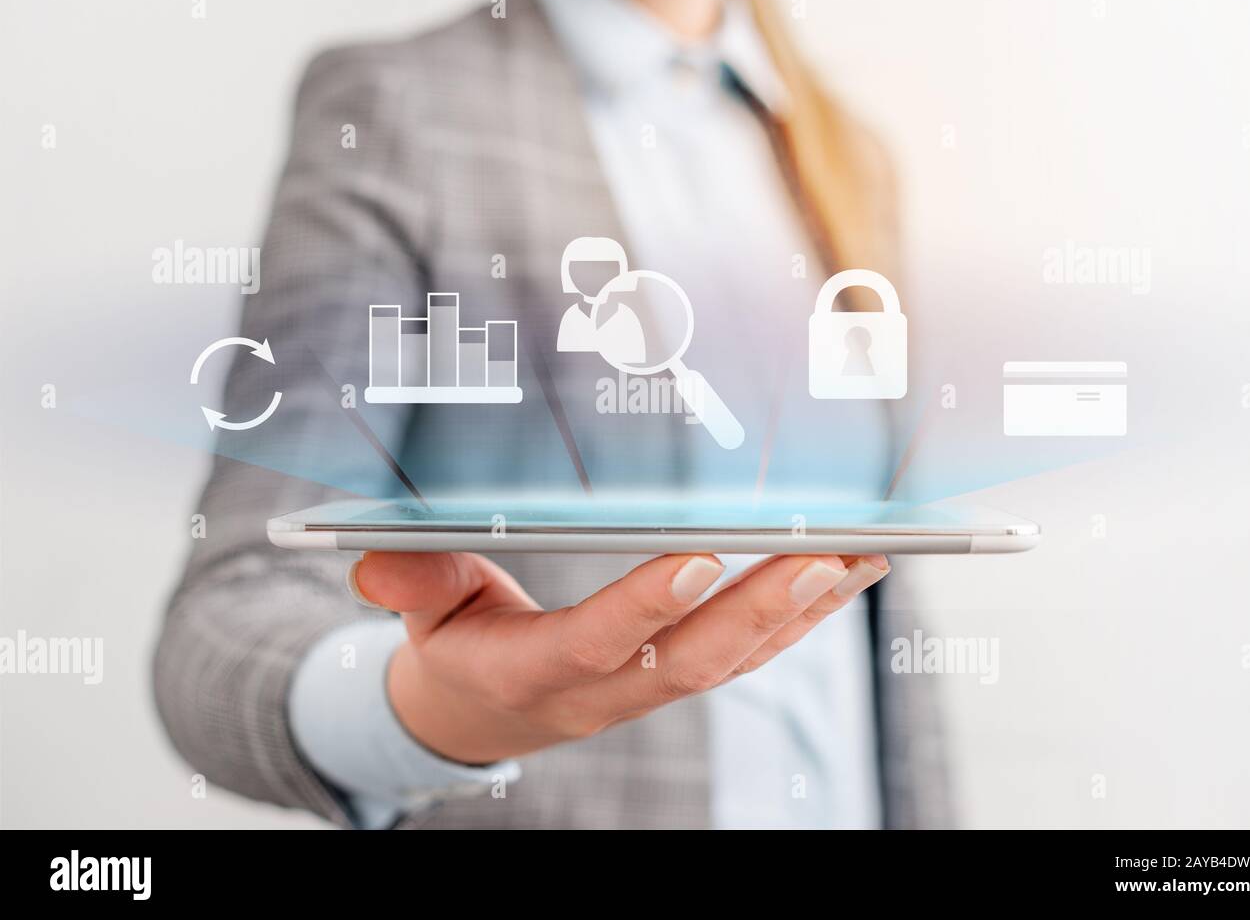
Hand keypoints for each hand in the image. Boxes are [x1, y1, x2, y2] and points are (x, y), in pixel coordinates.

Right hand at [350, 551, 889, 764]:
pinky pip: (747, 653)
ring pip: (734, 659)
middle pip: (691, 659)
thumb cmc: (456, 645)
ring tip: (863, 553)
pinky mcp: (677, 674)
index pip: (594, 642)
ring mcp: (648, 688)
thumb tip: (372, 564)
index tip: (700, 556)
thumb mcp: (424, 614)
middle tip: (822, 553)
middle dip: (760, 609)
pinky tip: (849, 572)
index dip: (644, 607)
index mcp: (533, 670)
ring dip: (802, 611)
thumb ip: (411, 586)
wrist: (481, 710)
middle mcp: (604, 690)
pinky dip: (801, 616)